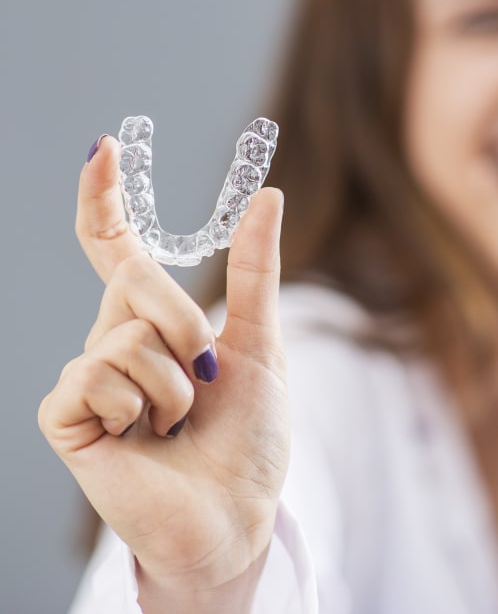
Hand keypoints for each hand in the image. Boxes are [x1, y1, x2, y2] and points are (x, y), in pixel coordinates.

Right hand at [38, 136, 288, 608]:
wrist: (236, 512)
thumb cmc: (249, 435)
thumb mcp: (261, 342)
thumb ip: (255, 271)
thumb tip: (268, 195)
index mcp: (155, 319)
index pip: (116, 246)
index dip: (104, 197)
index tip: (103, 146)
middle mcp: (114, 338)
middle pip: (132, 276)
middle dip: (186, 322)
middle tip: (207, 375)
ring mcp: (88, 376)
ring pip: (125, 333)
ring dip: (174, 383)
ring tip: (178, 422)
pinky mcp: (67, 415)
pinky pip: (97, 375)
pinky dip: (140, 408)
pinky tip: (143, 439)